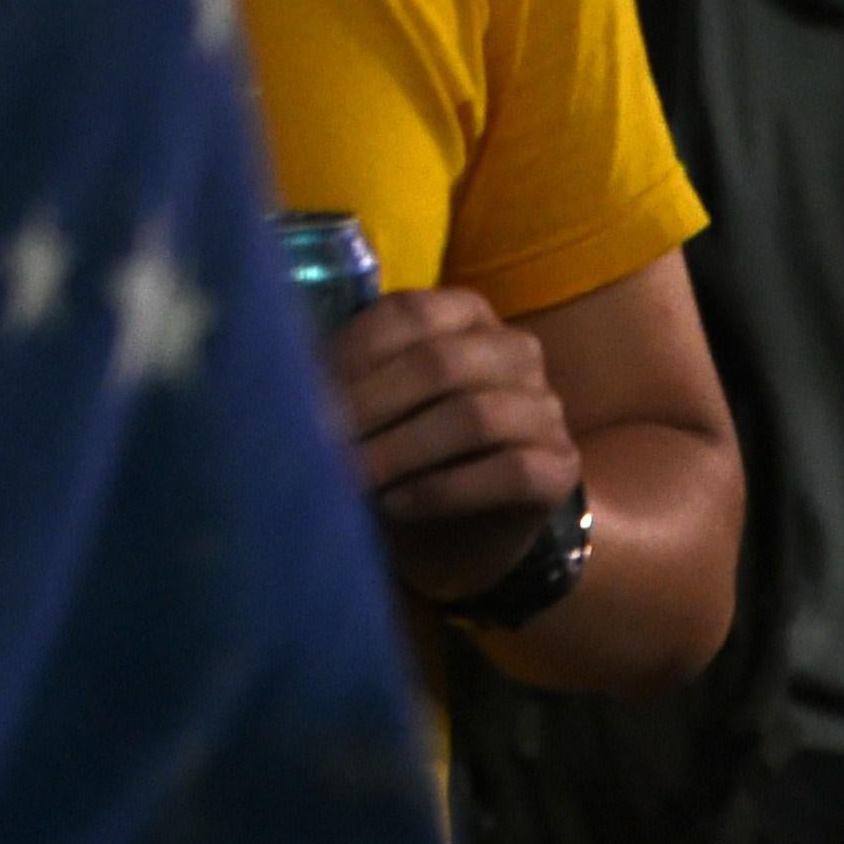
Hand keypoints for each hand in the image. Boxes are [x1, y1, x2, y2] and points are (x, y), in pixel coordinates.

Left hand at [321, 285, 582, 607]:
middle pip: (442, 364)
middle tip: (320, 441)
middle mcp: (516, 351)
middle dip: (370, 405)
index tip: (303, 395)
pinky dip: (443, 489)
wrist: (463, 527)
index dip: (352, 354)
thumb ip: (343, 377)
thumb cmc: (406, 451)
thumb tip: (284, 372)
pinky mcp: (560, 467)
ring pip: (475, 417)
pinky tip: (398, 504)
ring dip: (401, 450)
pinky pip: (507, 472)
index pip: (408, 315)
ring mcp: (546, 409)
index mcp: (466, 315)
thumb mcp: (369, 402)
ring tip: (354, 477)